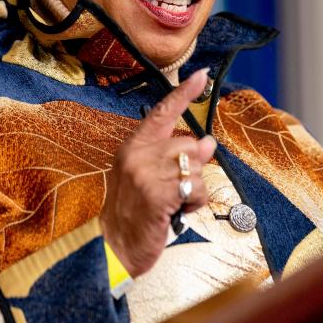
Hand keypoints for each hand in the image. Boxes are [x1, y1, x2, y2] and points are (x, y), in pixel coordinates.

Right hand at [100, 68, 217, 276]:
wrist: (114, 247)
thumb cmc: (135, 212)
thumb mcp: (152, 178)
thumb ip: (176, 157)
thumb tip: (208, 141)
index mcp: (133, 146)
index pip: (161, 113)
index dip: (184, 93)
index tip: (202, 74)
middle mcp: (137, 155)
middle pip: (189, 144)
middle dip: (192, 169)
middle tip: (176, 190)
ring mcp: (146, 174)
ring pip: (196, 167)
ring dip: (194, 189)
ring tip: (175, 203)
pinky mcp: (157, 194)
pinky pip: (196, 188)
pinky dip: (195, 202)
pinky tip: (179, 211)